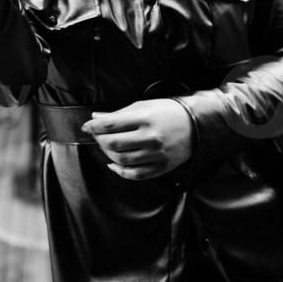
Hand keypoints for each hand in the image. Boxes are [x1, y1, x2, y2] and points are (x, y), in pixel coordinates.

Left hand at [80, 99, 194, 180]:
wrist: (196, 125)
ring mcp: (156, 155)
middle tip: (97, 136)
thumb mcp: (143, 106)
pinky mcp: (161, 167)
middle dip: (99, 140)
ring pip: (121, 160)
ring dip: (107, 155)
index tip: (86, 127)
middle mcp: (150, 138)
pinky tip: (114, 165)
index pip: (110, 125)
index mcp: (145, 119)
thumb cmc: (167, 112)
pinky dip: (120, 171)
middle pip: (113, 144)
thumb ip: (118, 114)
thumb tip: (96, 118)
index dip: (94, 126)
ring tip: (107, 147)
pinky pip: (135, 175)